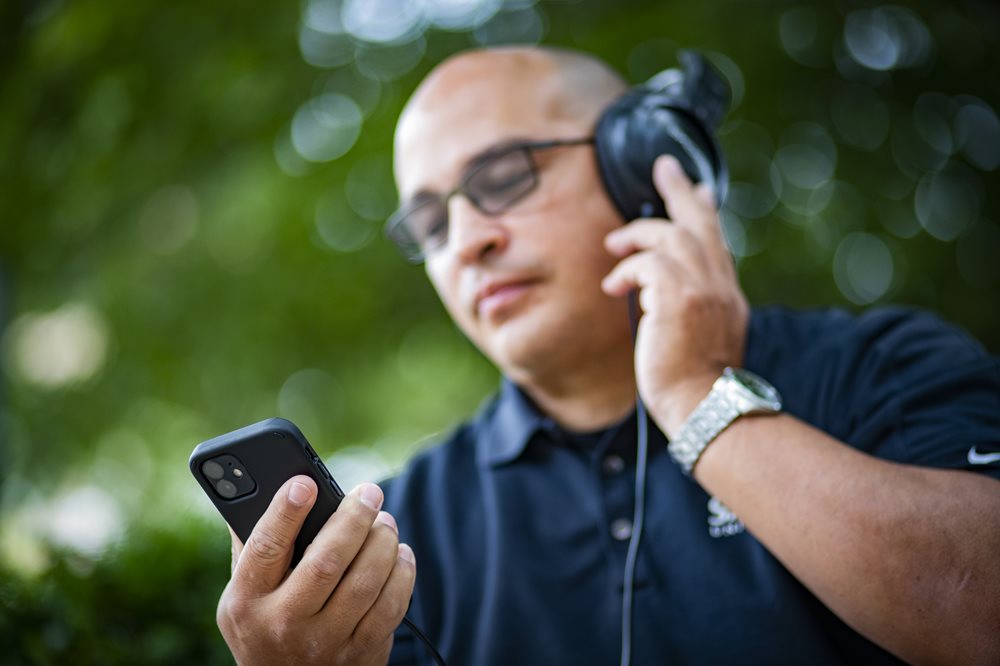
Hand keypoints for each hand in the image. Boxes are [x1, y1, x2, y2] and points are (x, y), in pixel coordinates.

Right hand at [217, 476, 415, 665]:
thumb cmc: (266, 624)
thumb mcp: (242, 595)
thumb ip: (251, 546)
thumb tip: (268, 485)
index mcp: (247, 600)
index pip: (266, 548)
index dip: (286, 512)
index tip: (306, 482)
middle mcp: (283, 623)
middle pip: (327, 561)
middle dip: (354, 519)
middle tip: (370, 493)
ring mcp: (324, 642)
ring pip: (365, 581)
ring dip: (383, 542)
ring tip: (386, 522)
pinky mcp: (361, 654)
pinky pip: (391, 606)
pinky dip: (402, 572)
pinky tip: (400, 553)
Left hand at [601, 155, 748, 435]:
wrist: (704, 409)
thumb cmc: (693, 388)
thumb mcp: (701, 342)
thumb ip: (691, 311)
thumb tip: (659, 294)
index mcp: (728, 298)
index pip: (716, 244)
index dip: (705, 214)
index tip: (699, 191)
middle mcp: (721, 287)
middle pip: (702, 223)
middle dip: (681, 191)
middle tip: (665, 166)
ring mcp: (703, 289)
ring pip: (672, 234)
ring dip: (638, 233)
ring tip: (613, 243)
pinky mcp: (678, 297)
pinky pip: (649, 262)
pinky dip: (628, 268)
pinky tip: (614, 285)